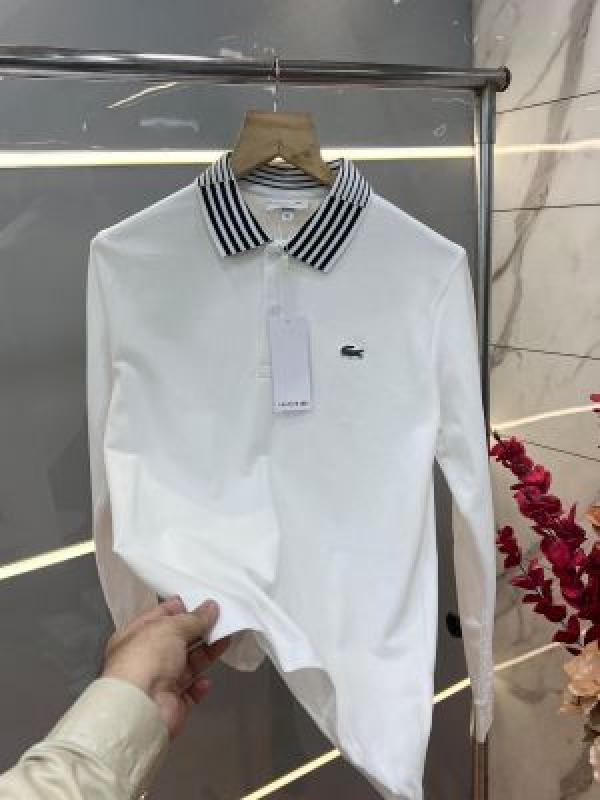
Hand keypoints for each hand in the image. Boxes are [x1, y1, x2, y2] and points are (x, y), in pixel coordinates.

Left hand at [101, 596, 230, 738]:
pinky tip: (206, 680)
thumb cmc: (143, 663)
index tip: (201, 603)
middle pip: (177, 641)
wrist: (142, 709)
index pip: (159, 618)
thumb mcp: (170, 627)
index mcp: (136, 637)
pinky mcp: (172, 705)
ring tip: (224, 640)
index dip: (180, 609)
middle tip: (219, 619)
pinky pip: (191, 693)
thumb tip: (209, 609)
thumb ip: (193, 618)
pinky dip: (200, 686)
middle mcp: (146, 660)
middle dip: (198, 631)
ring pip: (188, 665)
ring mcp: (159, 683)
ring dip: (206, 654)